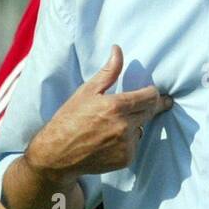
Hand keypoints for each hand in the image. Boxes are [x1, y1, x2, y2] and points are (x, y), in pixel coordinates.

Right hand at [27, 45, 172, 180]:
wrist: (56, 154)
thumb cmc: (69, 119)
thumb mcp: (86, 91)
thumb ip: (108, 72)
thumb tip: (118, 50)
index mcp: (116, 106)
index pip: (151, 96)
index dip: (152, 92)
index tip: (149, 91)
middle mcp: (125, 126)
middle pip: (150, 112)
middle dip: (148, 106)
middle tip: (142, 104)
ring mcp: (126, 144)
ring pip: (141, 128)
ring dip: (134, 124)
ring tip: (112, 125)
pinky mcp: (126, 159)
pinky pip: (134, 145)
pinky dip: (126, 142)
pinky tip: (109, 140)